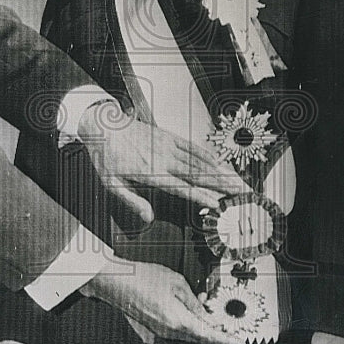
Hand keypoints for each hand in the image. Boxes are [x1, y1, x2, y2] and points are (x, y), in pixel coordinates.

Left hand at [77, 106, 246, 223]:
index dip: (201, 195)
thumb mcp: (111, 184)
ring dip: (221, 171)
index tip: (218, 204)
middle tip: (241, 193)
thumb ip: (131, 201)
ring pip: (199, 160)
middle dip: (221, 184)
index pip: (181, 187)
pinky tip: (221, 164)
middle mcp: (163, 159)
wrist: (103, 125)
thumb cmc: (106, 156)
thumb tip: (148, 218)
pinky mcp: (169, 136)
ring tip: (238, 181)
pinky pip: (192, 147)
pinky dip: (209, 156)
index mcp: (149, 173)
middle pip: (197, 173)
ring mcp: (168, 146)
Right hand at [83, 257, 245, 343]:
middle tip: (228, 324)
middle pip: (201, 337)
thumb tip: (205, 314)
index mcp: (178, 322)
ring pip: (191, 334)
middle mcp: (170, 332)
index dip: (227, 340)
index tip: (239, 342)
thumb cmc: (141, 279)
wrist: (116, 283)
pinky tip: (191, 309)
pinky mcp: (156, 328)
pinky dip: (190, 323)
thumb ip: (195, 301)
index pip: (210, 335)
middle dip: (216, 331)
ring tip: (207, 307)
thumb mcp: (177, 283)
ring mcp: (162, 332)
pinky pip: (179, 330)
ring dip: (202, 325)